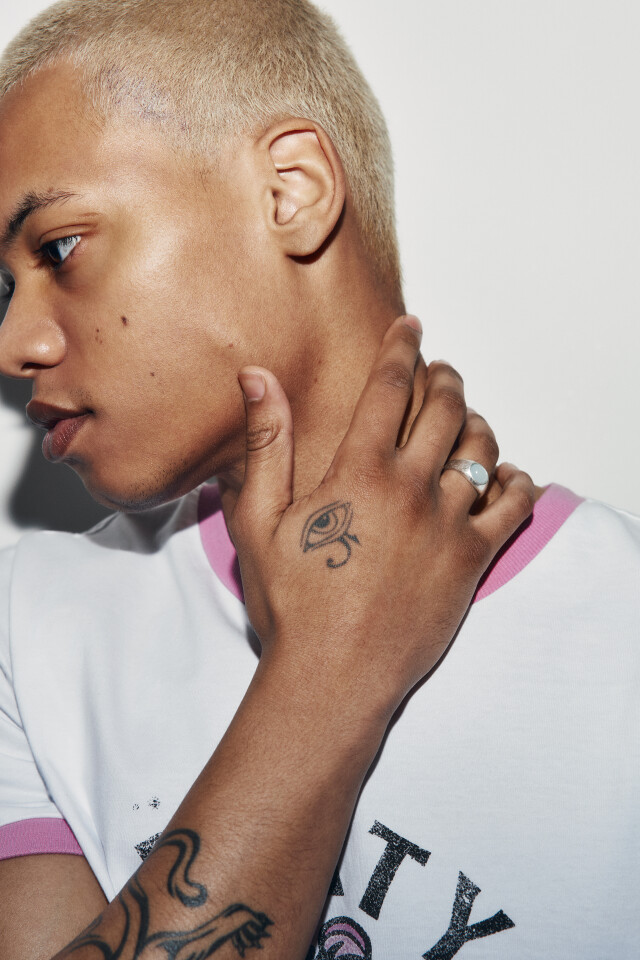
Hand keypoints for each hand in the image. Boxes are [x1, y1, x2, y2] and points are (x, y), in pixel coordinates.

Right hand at [224, 316, 533, 719]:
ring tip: (469, 417)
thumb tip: (257, 376)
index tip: (411, 326)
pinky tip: (509, 477)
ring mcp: (448, 525)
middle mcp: (412, 488)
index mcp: (360, 472)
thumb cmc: (290, 602)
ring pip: (482, 451)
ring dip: (478, 423)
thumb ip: (266, 443)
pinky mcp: (471, 562)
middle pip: (446, 410)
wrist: (332, 676)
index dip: (401, 348)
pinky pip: (512, 510)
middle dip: (445, 378)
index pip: (389, 388)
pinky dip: (516, 484)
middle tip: (441, 370)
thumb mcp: (259, 521)